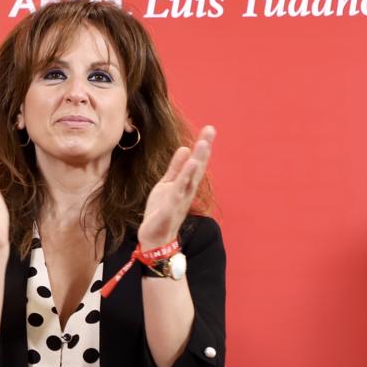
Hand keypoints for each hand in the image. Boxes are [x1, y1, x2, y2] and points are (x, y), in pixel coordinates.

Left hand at [138, 125, 215, 247]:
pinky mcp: (170, 208)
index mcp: (185, 184)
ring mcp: (180, 199)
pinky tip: (189, 166)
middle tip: (211, 130)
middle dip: (204, 149)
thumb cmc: (162, 211)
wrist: (155, 238)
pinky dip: (184, 179)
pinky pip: (178, 191)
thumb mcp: (166, 184)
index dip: (203, 146)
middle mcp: (186, 191)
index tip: (209, 129)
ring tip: (202, 145)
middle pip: (197, 167)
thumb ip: (176, 168)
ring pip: (190, 178)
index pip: (196, 162)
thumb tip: (185, 148)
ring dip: (197, 161)